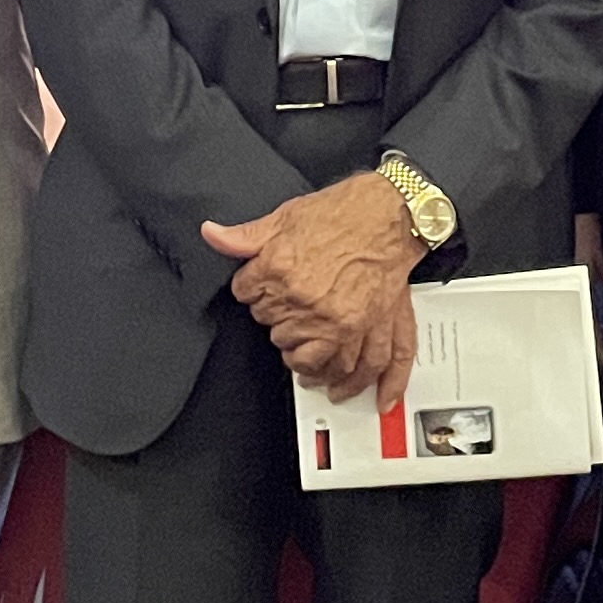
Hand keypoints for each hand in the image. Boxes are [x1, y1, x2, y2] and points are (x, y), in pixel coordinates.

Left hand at [205, 172, 426, 410]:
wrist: (390, 211)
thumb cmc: (343, 212)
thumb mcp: (285, 217)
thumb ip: (245, 236)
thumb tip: (212, 235)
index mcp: (281, 271)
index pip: (247, 297)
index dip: (254, 291)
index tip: (263, 288)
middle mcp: (309, 303)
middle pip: (278, 335)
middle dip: (281, 325)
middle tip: (290, 314)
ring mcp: (343, 322)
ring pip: (315, 363)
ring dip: (308, 365)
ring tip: (306, 364)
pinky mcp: (373, 329)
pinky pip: (363, 368)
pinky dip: (354, 384)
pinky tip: (344, 391)